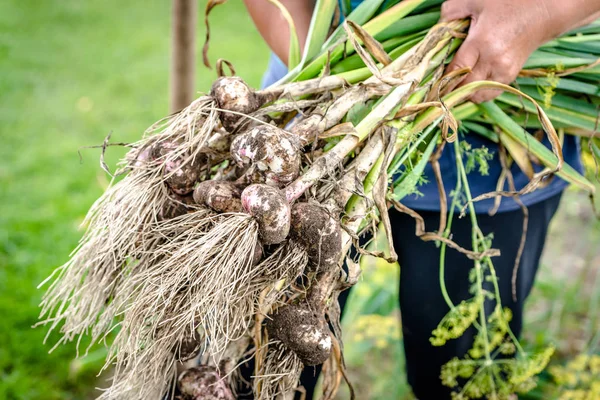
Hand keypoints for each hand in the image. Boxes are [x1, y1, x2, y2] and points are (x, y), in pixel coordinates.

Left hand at [441, 0, 556, 102]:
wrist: (544, 10)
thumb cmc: (507, 3)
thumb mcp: (475, 0)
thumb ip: (450, 12)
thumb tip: (437, 30)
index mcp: (482, 42)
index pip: (455, 71)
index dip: (441, 80)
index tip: (431, 83)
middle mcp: (494, 61)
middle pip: (464, 89)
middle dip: (449, 90)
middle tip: (439, 85)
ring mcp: (504, 71)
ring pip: (476, 96)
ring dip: (463, 94)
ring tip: (455, 84)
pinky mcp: (510, 76)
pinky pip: (488, 94)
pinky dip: (476, 92)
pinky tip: (469, 82)